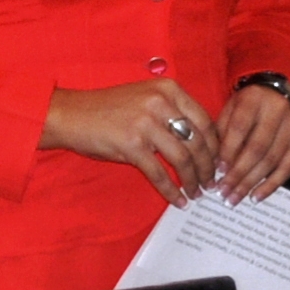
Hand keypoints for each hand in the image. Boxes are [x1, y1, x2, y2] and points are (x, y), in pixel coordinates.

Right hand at [42, 79, 218, 204]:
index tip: (218, 163)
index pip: (205, 121)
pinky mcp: (131, 145)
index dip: (216, 147)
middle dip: (208, 167)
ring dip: (193, 180)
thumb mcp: (146, 98)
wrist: (70, 115)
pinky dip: (171, 190)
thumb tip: (202, 142)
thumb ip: (173, 112)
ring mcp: (146, 124)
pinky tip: (177, 200)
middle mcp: (161, 103)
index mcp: (169, 89)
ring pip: (183, 159)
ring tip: (196, 193)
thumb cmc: (108, 109)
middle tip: (211, 183)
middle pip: (198, 141)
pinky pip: (159, 173)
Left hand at [213, 82, 289, 202]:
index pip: (240, 128)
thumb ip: (223, 131)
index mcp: (254, 100)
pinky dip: (272, 184)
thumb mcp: (231, 108)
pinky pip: (289, 167)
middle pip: (257, 149)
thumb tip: (216, 165)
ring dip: (252, 183)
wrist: (281, 91)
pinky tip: (256, 197)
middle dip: (238, 174)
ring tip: (234, 198)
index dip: (228, 151)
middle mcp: (278, 112)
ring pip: (272, 160)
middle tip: (223, 193)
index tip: (217, 171)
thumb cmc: (249, 103)